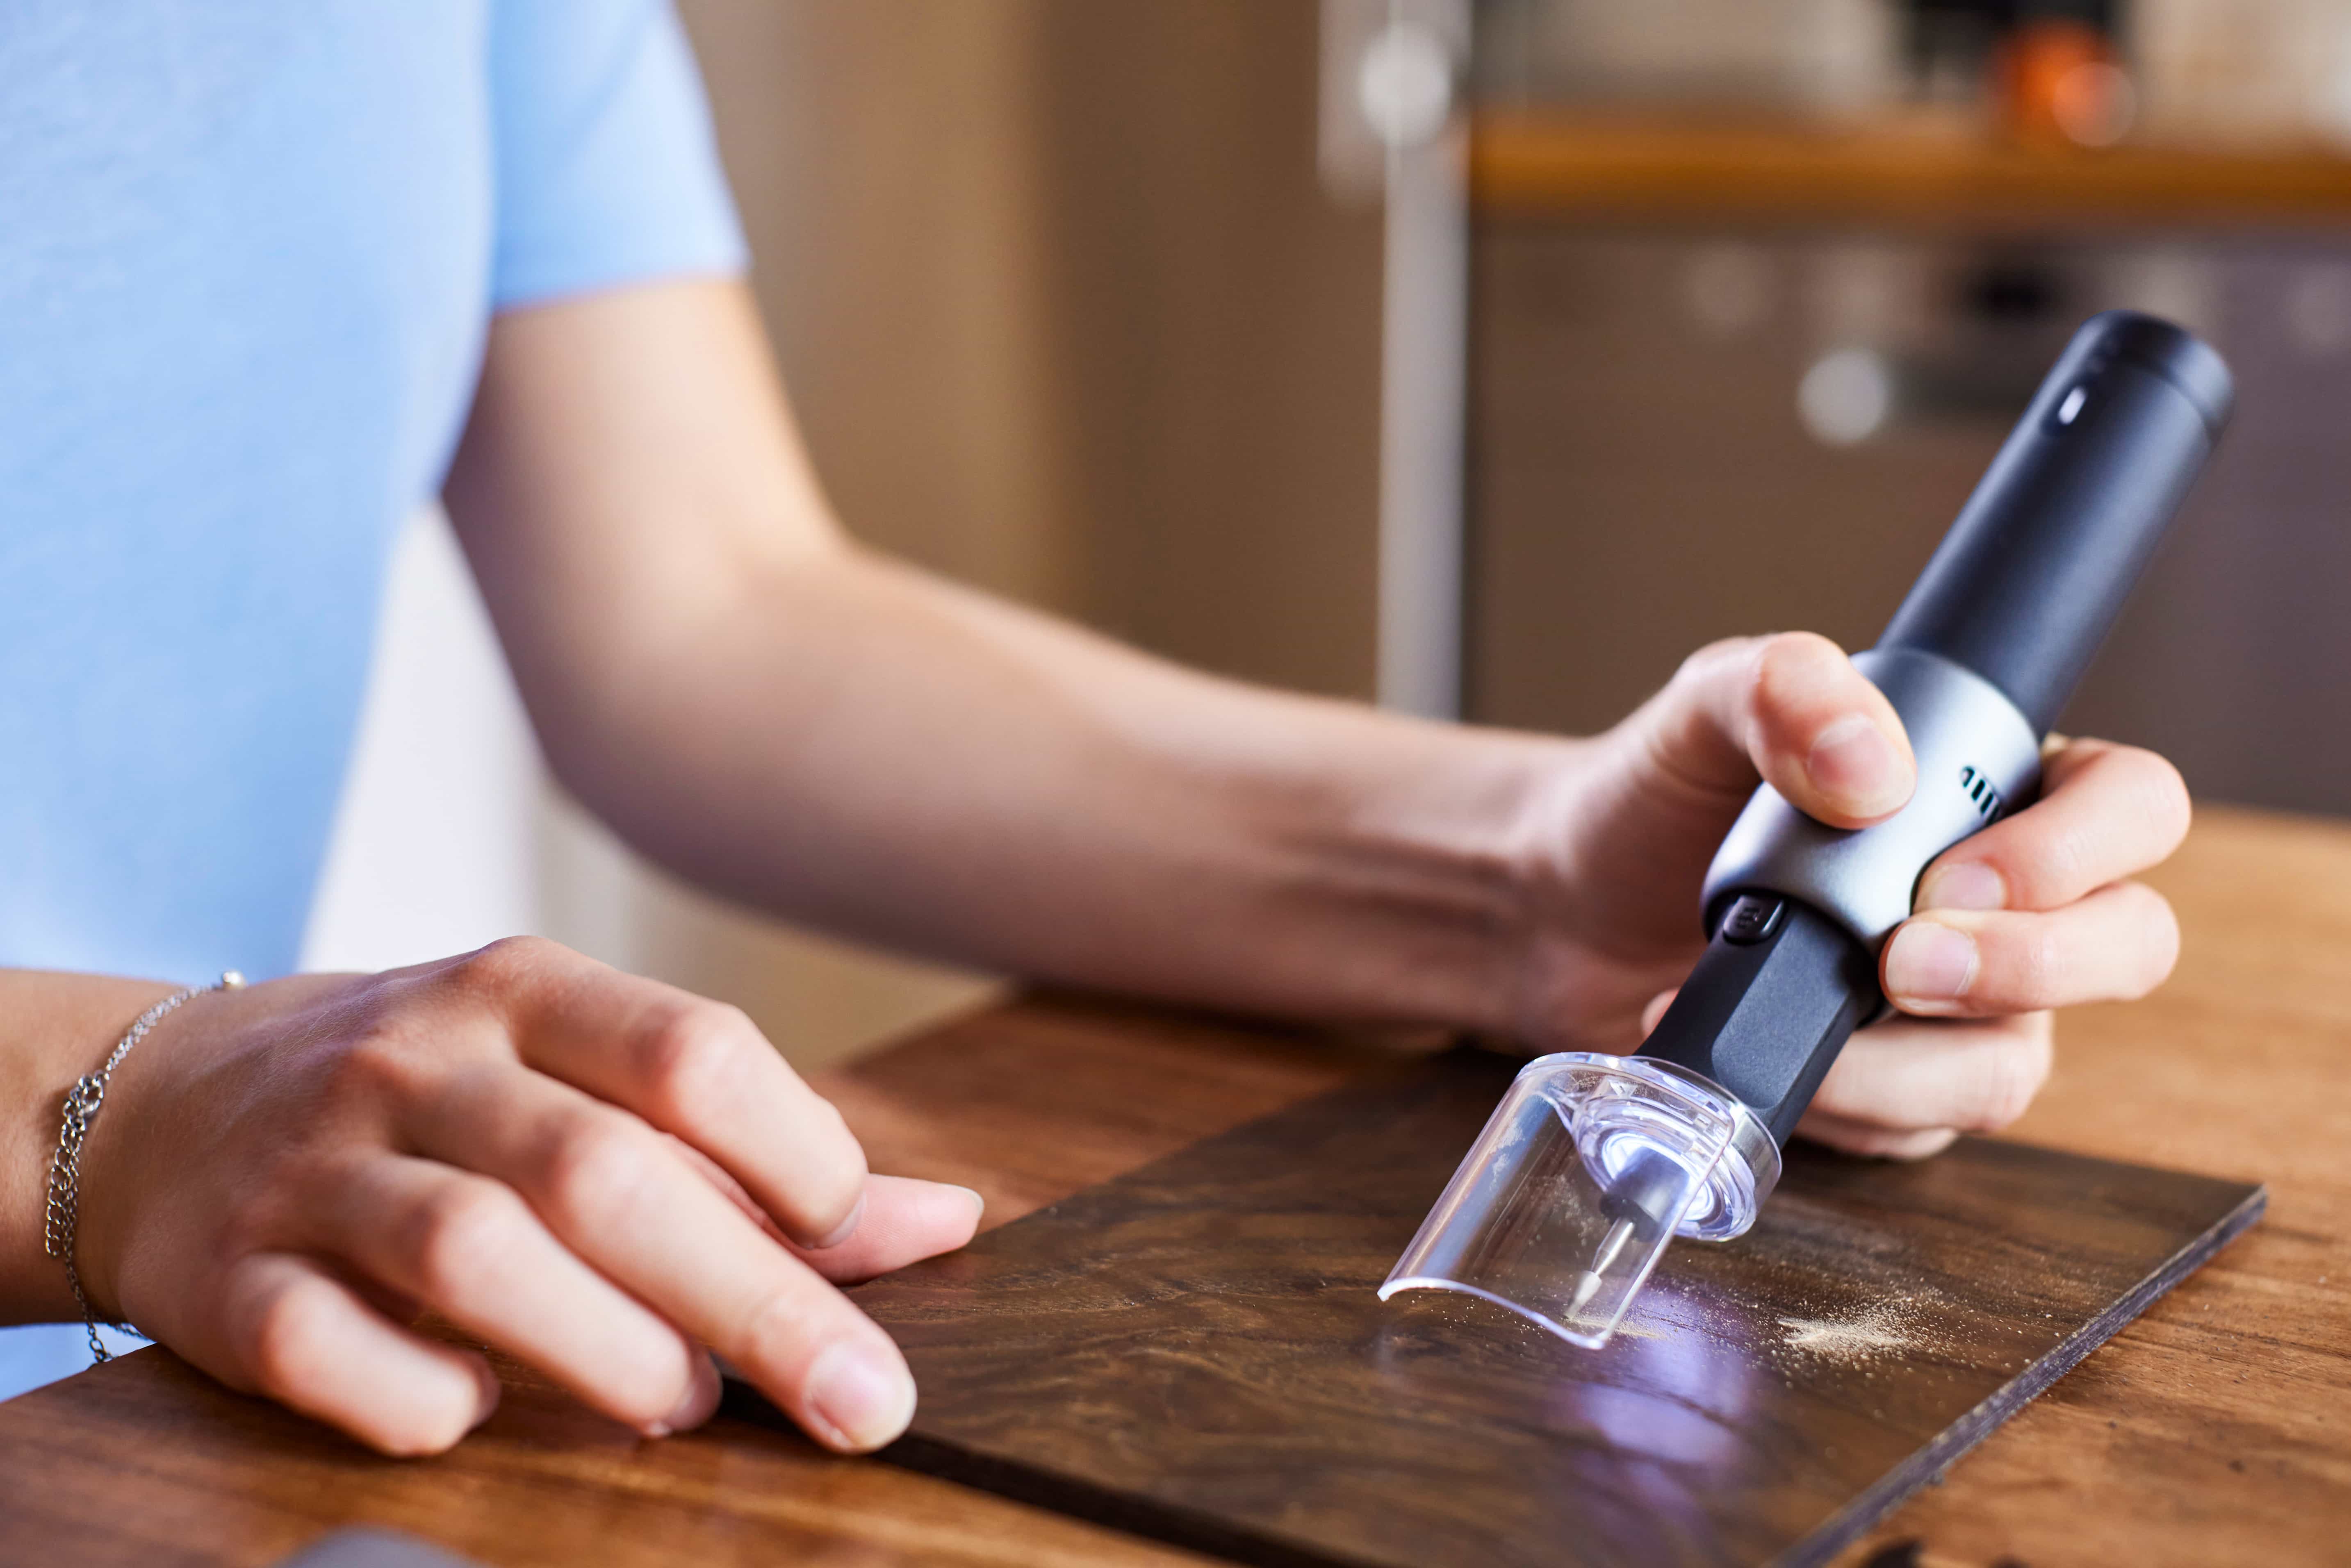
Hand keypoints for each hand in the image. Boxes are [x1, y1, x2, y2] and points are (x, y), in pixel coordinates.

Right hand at [72, 938, 980, 1454]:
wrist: (167, 1102)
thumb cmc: (440, 1098)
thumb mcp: (588, 1078)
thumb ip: (759, 1154)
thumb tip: (945, 1218)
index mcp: (525, 991)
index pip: (694, 1052)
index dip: (798, 1157)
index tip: (853, 1242)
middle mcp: (419, 1061)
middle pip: (605, 1174)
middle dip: (753, 1298)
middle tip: (847, 1394)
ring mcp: (311, 1168)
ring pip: (472, 1256)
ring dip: (607, 1351)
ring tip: (680, 1406)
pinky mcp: (221, 1278)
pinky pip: (325, 1353)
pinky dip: (422, 1399)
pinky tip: (481, 1408)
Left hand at [1512, 632, 2188, 1155]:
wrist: (1563, 906)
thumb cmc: (1655, 795)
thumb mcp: (1708, 705)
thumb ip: (1785, 689)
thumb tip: (1871, 766)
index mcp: (1994, 784)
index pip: (2130, 804)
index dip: (2083, 849)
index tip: (1958, 875)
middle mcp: (2002, 901)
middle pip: (2125, 945)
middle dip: (2031, 969)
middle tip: (1899, 962)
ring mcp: (1961, 1007)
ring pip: (2015, 1063)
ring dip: (1905, 1062)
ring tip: (1790, 1017)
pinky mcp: (1897, 1089)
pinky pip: (1918, 1127)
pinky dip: (1838, 1103)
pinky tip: (1760, 1059)